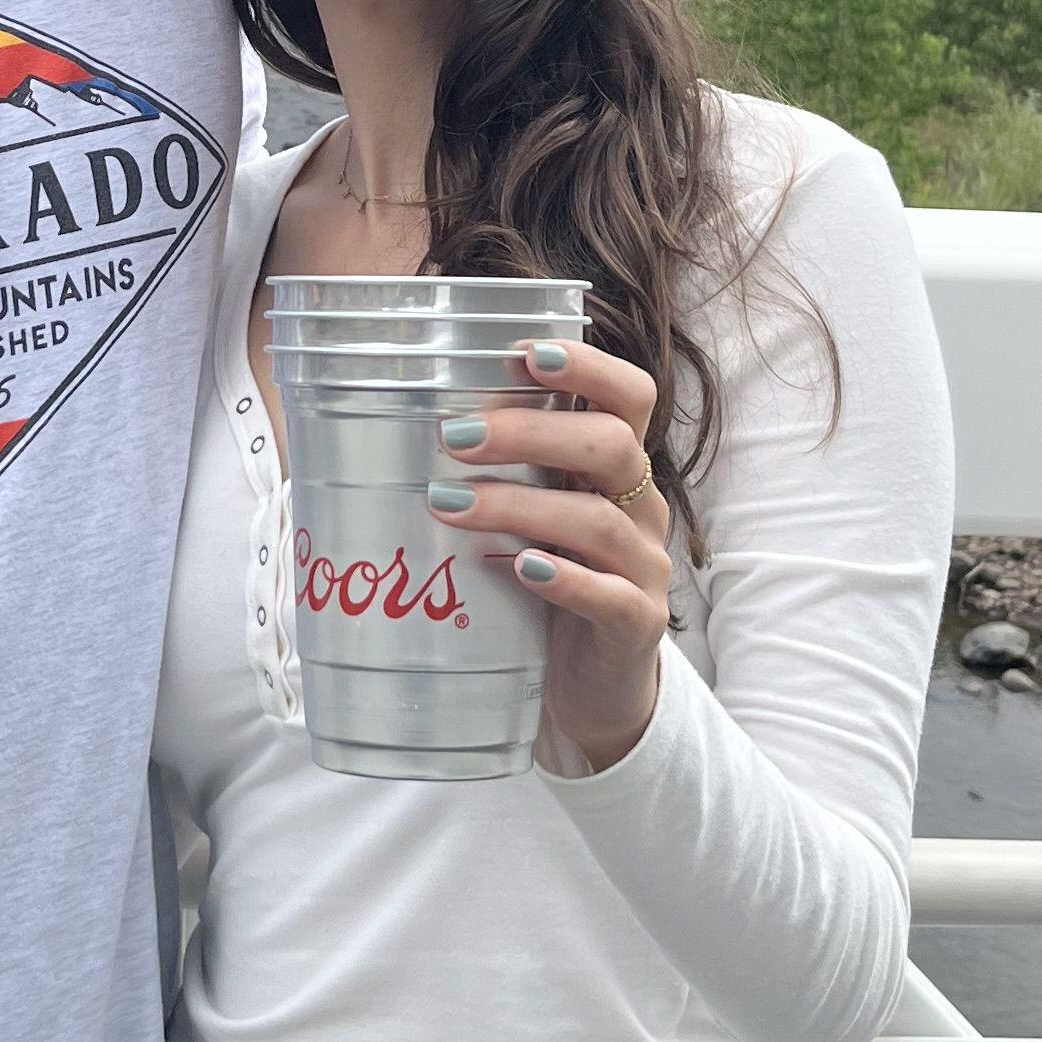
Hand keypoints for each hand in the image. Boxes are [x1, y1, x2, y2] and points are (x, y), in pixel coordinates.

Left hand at [427, 333, 673, 772]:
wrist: (595, 686)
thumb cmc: (549, 585)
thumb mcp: (531, 517)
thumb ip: (499, 474)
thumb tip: (397, 426)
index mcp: (616, 469)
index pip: (629, 396)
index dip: (587, 366)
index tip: (522, 355)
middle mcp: (640, 507)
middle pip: (611, 446)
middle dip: (531, 433)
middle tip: (454, 439)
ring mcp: (644, 566)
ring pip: (598, 521)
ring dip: (519, 507)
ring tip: (450, 506)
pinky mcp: (636, 625)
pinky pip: (609, 596)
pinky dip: (562, 578)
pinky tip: (516, 568)